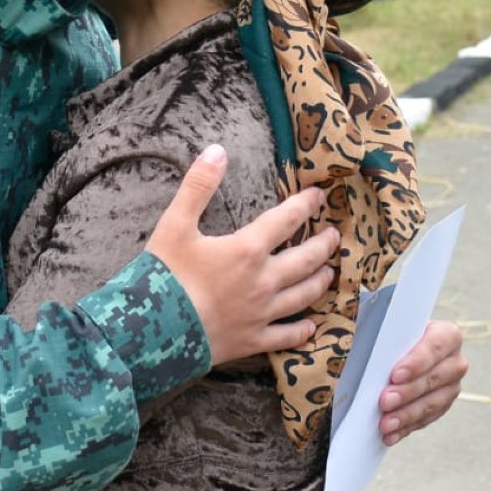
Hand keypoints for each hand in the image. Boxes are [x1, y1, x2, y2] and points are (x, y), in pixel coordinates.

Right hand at [146, 145, 337, 365]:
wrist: (155, 331)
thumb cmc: (164, 276)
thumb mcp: (175, 224)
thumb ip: (198, 186)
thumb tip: (217, 150)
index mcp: (247, 250)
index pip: (286, 220)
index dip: (305, 205)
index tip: (318, 196)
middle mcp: (263, 281)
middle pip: (304, 260)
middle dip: (322, 245)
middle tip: (335, 236)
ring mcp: (261, 314)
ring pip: (302, 296)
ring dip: (319, 282)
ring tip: (330, 272)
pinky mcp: (253, 340)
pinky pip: (286, 336)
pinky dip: (302, 331)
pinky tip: (311, 326)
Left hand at [378, 320, 466, 445]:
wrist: (404, 347)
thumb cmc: (394, 333)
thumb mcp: (389, 326)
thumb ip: (380, 329)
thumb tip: (357, 336)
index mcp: (446, 334)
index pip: (435, 347)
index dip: (416, 362)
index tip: (395, 375)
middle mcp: (454, 361)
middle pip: (434, 379)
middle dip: (407, 392)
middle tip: (384, 401)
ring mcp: (451, 386)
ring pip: (432, 403)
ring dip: (406, 415)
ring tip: (385, 424)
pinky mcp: (442, 405)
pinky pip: (426, 420)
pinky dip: (406, 427)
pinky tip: (390, 434)